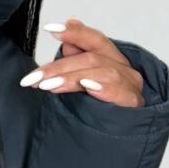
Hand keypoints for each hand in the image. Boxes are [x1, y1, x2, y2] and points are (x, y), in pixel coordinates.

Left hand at [18, 16, 145, 107]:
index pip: (93, 38)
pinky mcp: (134, 103)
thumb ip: (75, 57)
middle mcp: (123, 67)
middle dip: (58, 67)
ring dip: (72, 78)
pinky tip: (88, 86)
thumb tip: (68, 28)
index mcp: (111, 57)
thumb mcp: (82, 81)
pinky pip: (121, 92)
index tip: (50, 29)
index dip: (73, 32)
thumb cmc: (101, 107)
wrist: (121, 139)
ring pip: (102, 72)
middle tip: (34, 78)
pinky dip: (104, 88)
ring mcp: (131, 84)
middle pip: (91, 58)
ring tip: (49, 86)